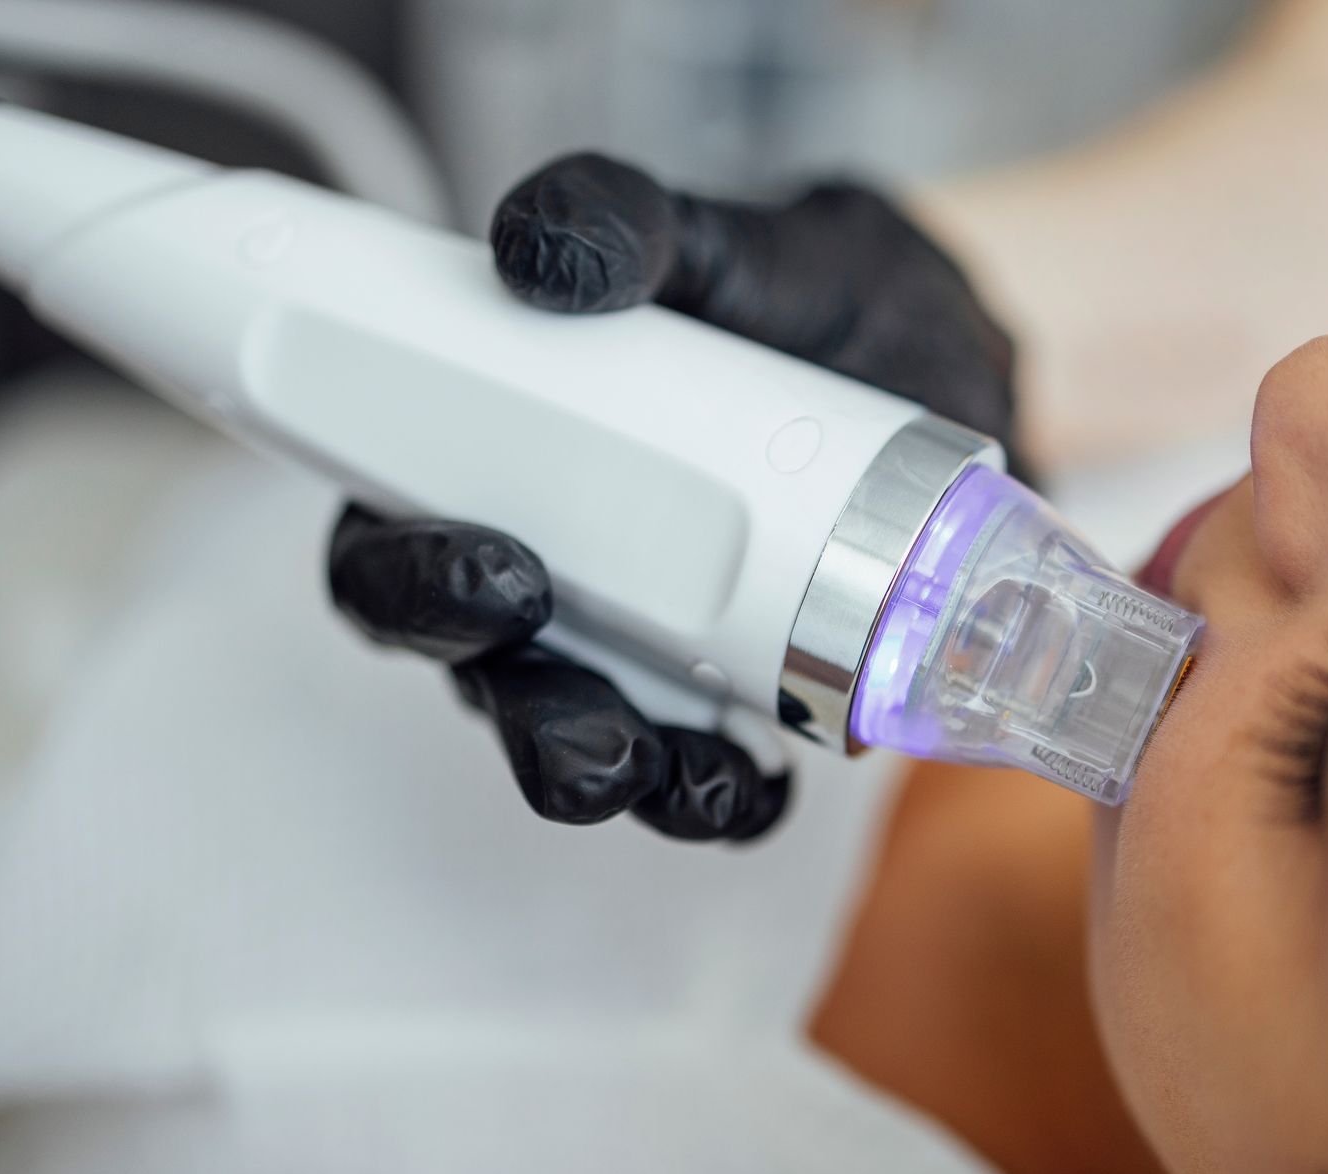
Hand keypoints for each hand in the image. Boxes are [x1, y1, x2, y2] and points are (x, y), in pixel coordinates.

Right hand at [328, 153, 1020, 841]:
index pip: (390, 548)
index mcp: (491, 468)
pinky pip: (709, 775)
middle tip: (598, 733)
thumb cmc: (803, 297)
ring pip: (591, 743)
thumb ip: (634, 221)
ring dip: (633, 783)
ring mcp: (639, 646)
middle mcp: (547, 576)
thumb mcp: (729, 242)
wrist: (937, 355)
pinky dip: (733, 798)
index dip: (408, 584)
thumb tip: (540, 249)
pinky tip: (769, 785)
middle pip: (485, 679)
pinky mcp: (738, 692)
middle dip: (532, 723)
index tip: (498, 578)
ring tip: (700, 782)